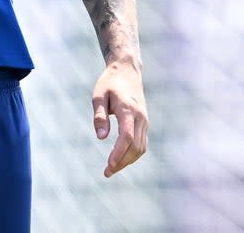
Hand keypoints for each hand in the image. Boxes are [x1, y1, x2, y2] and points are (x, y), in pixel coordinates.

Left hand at [91, 61, 147, 177]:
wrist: (127, 71)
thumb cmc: (109, 83)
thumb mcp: (98, 95)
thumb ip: (99, 116)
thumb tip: (101, 138)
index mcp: (128, 110)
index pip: (126, 137)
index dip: (118, 153)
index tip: (109, 165)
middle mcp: (140, 118)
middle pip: (135, 147)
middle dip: (122, 162)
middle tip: (107, 172)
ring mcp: (145, 121)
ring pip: (141, 148)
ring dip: (128, 161)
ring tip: (111, 169)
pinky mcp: (144, 123)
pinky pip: (142, 143)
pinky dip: (132, 154)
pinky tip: (120, 159)